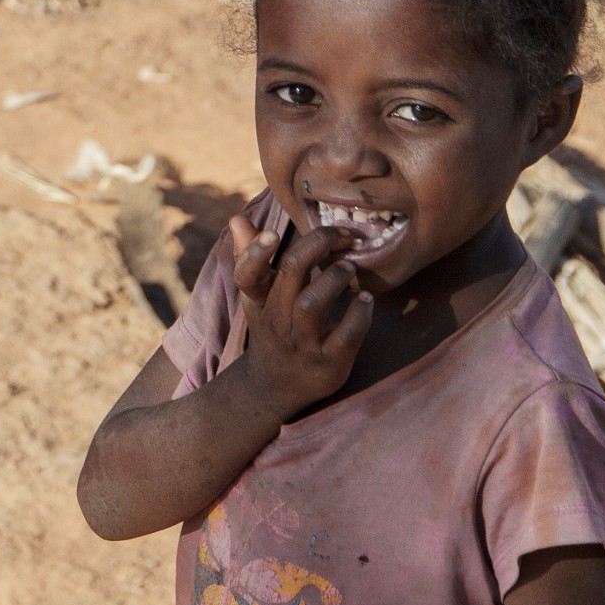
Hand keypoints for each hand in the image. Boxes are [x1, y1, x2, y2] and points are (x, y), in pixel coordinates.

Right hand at [229, 212, 372, 417]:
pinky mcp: (329, 364)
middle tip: (343, 235)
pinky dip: (360, 315)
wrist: (275, 387)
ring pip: (312, 305)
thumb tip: (238, 217)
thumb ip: (250, 257)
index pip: (246, 275)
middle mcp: (277, 320)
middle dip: (317, 245)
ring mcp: (303, 344)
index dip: (256, 253)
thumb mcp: (256, 297)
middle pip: (290, 274)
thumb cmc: (271, 328)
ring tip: (352, 265)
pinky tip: (367, 299)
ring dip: (336, 278)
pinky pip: (346, 337)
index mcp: (259, 300)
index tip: (272, 233)